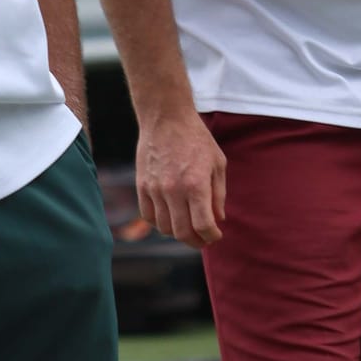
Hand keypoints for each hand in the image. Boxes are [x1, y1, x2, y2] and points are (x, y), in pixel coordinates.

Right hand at [137, 106, 225, 248]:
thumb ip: (218, 195)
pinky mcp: (142, 186)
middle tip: (203, 239)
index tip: (216, 235)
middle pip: (183, 232)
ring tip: (188, 228)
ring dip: (178, 233)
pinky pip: (148, 216)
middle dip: (196, 241)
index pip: (203, 226)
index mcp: (196, 185)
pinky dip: (160, 223)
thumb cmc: (197, 139)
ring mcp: (155, 190)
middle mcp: (174, 190)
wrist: (166, 119)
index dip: (212, 236)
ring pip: (164, 228)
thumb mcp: (217, 164)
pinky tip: (170, 217)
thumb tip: (217, 219)